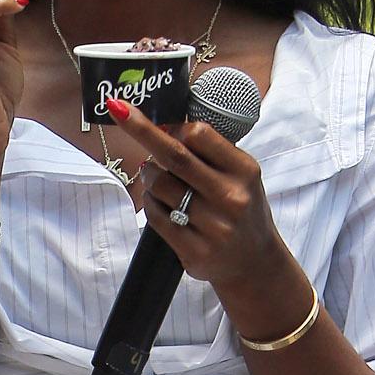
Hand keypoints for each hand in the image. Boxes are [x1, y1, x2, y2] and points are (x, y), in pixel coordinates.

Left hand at [105, 101, 300, 311]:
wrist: (255, 263)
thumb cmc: (242, 209)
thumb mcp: (241, 176)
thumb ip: (210, 154)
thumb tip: (164, 128)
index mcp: (244, 171)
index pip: (200, 135)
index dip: (173, 126)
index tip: (159, 123)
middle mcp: (230, 197)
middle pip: (175, 156)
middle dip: (141, 130)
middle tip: (120, 112)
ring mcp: (213, 227)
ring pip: (161, 187)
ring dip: (149, 176)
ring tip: (156, 178)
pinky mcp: (194, 251)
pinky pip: (156, 217)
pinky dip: (150, 203)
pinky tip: (157, 202)